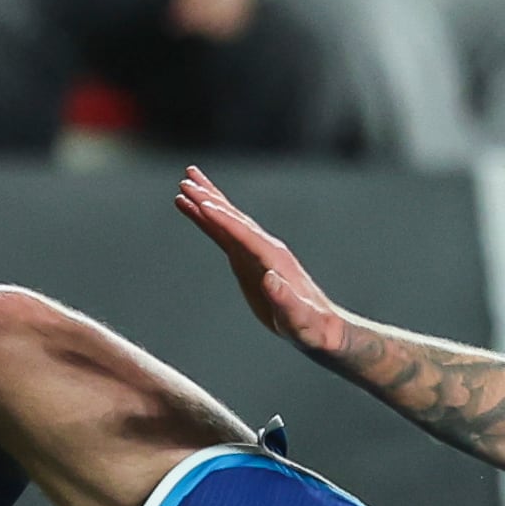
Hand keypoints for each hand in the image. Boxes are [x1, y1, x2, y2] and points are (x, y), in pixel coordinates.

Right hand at [176, 164, 353, 355]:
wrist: (319, 325)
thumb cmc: (310, 325)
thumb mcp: (298, 317)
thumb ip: (285, 299)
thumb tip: (270, 279)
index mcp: (274, 258)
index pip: (244, 233)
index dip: (223, 218)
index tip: (201, 201)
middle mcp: (265, 248)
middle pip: (233, 218)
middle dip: (210, 200)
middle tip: (186, 179)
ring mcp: (256, 251)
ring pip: (227, 221)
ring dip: (207, 202)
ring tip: (185, 183)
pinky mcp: (248, 260)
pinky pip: (224, 235)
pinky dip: (209, 221)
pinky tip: (195, 210)